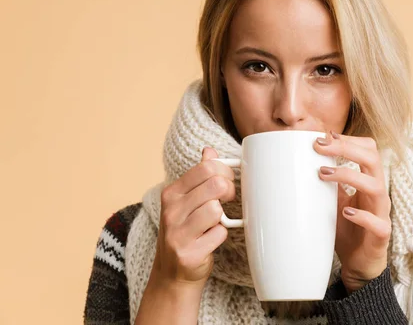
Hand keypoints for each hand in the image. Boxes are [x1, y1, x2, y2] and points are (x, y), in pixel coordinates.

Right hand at [150, 147, 235, 289]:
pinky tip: (210, 240)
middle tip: (227, 201)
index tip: (227, 182)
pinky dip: (221, 236)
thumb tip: (209, 150)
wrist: (172, 273)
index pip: (206, 167)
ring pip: (216, 210)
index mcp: (172, 193)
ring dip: (222, 218)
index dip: (225, 172)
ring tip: (214, 223)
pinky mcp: (189, 253)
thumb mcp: (186, 201)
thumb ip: (199, 175)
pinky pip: (219, 234)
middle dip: (228, 191)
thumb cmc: (184, 231)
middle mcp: (171, 211)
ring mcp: (178, 233)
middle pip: (215, 186)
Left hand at [313, 131, 390, 293]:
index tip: (323, 136)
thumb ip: (327, 182)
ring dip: (349, 175)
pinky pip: (377, 223)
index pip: (368, 149)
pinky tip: (345, 212)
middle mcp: (378, 193)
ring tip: (323, 173)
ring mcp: (382, 213)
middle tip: (319, 146)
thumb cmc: (347, 228)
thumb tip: (302, 161)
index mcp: (368, 181)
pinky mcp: (382, 235)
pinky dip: (362, 216)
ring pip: (376, 186)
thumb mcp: (333, 200)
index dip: (349, 139)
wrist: (359, 263)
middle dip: (347, 147)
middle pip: (373, 159)